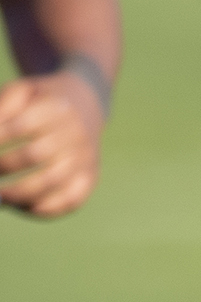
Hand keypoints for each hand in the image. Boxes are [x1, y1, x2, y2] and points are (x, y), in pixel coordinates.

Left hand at [0, 70, 105, 217]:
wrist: (87, 106)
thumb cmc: (42, 101)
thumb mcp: (22, 92)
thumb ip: (3, 107)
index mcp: (57, 108)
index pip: (21, 126)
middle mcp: (76, 134)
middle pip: (34, 155)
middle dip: (2, 166)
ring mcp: (86, 159)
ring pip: (51, 183)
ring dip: (17, 194)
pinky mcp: (90, 178)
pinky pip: (69, 202)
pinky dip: (43, 210)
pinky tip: (20, 206)